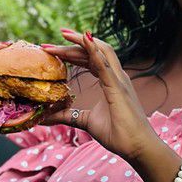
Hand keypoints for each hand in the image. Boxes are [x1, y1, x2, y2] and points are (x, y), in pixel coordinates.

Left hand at [41, 30, 159, 165]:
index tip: (52, 50)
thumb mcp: (85, 121)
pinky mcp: (117, 87)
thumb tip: (45, 117)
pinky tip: (84, 39)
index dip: (73, 53)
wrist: (137, 147)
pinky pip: (104, 64)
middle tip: (48, 44)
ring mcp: (118, 79)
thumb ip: (67, 116)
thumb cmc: (118, 134)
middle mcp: (116, 76)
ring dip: (80, 41)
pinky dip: (93, 50)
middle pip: (92, 51)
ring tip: (63, 34)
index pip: (90, 59)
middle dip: (70, 45)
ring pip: (99, 51)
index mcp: (111, 81)